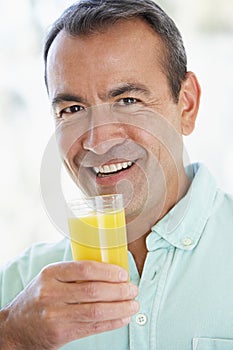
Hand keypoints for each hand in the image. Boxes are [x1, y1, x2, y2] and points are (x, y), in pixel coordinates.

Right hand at [0, 261, 138, 349]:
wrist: (16, 327)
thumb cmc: (39, 297)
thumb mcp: (50, 279)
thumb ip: (73, 274)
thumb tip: (110, 270)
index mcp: (51, 274)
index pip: (84, 269)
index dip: (108, 271)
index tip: (123, 274)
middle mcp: (51, 293)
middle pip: (94, 291)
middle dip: (119, 290)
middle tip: (132, 289)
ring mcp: (55, 315)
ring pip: (96, 311)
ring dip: (120, 308)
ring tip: (133, 304)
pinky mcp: (60, 334)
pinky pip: (92, 328)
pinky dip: (112, 323)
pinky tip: (123, 318)